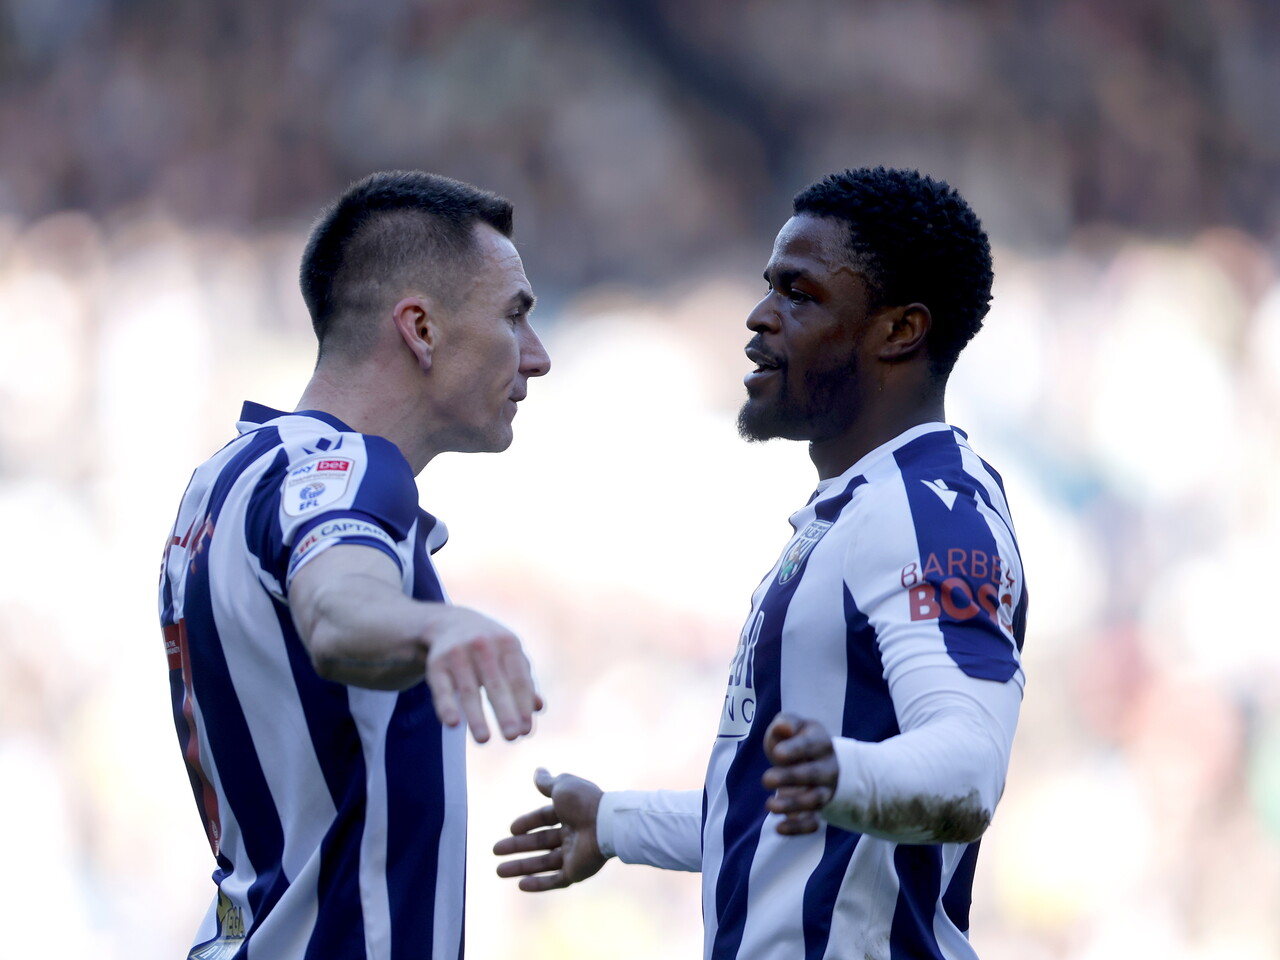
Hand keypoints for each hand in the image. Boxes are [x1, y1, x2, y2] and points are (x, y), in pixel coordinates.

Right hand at [424, 606, 542, 743]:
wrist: (449, 623)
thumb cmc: (489, 647)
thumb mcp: (509, 654)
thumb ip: (523, 680)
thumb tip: (537, 708)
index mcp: (507, 643)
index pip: (518, 678)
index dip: (522, 705)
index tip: (526, 731)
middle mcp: (483, 645)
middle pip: (496, 684)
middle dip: (505, 712)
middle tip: (512, 737)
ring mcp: (458, 653)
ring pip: (469, 690)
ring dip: (476, 716)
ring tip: (484, 739)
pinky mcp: (436, 663)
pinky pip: (441, 688)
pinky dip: (446, 705)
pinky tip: (453, 724)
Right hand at [493, 768, 607, 890]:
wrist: (605, 823)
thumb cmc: (583, 802)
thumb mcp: (562, 787)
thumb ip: (548, 783)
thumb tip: (538, 771)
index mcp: (571, 813)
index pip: (544, 819)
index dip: (527, 823)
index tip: (511, 828)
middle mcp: (572, 834)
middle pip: (540, 842)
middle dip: (517, 847)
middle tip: (496, 850)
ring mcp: (575, 855)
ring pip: (543, 863)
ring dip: (521, 867)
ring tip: (498, 871)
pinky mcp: (577, 872)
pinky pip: (555, 881)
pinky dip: (539, 884)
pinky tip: (520, 886)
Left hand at [761, 713, 838, 834]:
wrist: (818, 760)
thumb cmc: (797, 739)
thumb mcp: (792, 725)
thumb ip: (785, 723)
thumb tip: (782, 728)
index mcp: (820, 742)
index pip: (811, 746)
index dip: (795, 750)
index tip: (777, 755)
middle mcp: (828, 767)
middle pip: (814, 775)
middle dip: (791, 778)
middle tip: (766, 779)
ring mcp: (824, 790)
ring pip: (815, 801)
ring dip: (793, 805)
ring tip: (770, 805)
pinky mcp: (816, 810)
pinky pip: (813, 823)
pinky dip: (798, 828)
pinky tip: (779, 828)